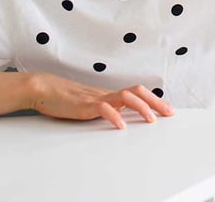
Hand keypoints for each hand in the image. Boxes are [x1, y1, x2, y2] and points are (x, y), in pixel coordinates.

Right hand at [26, 74, 173, 129]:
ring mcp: (97, 98)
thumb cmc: (66, 98)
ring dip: (141, 107)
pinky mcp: (85, 105)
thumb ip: (107, 108)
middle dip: (156, 102)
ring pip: (125, 96)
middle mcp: (107, 94)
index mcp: (110, 95)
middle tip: (169, 113)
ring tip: (151, 120)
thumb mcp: (91, 105)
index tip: (168, 109)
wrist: (45, 88)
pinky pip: (103, 108)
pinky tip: (121, 125)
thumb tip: (122, 116)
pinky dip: (114, 116)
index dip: (154, 100)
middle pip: (137, 92)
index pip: (138, 93)